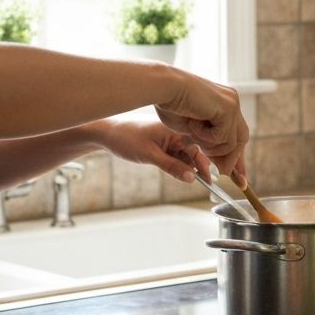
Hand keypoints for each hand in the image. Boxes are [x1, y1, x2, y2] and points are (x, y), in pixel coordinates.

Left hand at [95, 120, 213, 183]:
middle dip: (198, 168)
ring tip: (189, 179)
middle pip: (193, 153)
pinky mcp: (162, 144)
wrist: (105, 133)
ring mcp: (168, 138)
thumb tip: (192, 178)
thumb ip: (172, 167)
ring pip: (184, 156)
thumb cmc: (125, 138)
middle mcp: (175, 133)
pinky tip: (177, 172)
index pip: (197, 149)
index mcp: (175, 130)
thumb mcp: (150, 155)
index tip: (209, 181)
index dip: (204, 166)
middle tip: (205, 184)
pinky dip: (177, 165)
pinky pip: (175, 155)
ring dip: (187, 167)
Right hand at [153, 71, 248, 179]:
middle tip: (223, 173)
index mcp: (223, 105)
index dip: (236, 157)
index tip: (239, 177)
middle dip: (231, 159)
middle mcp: (231, 103)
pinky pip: (224, 136)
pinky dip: (206, 136)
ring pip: (232, 142)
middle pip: (241, 139)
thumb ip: (204, 145)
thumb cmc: (168, 105)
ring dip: (210, 145)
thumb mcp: (189, 132)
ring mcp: (232, 104)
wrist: (161, 86)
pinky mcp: (229, 106)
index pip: (236, 135)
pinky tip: (192, 122)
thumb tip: (215, 168)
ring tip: (192, 130)